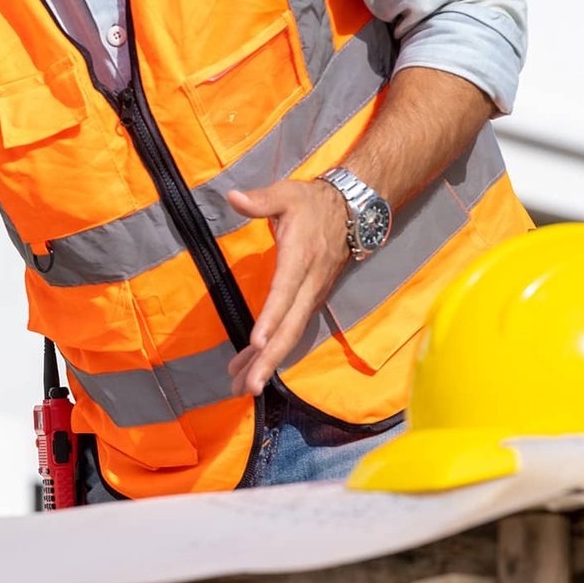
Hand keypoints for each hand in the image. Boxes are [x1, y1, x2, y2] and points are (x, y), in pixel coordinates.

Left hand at [224, 179, 349, 396]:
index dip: (272, 317)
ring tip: (241, 387)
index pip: (285, 291)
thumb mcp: (286, 194)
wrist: (351, 211)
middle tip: (248, 386)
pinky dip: (270, 352)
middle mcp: (309, 284)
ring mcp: (311, 296)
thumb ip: (260, 199)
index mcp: (300, 257)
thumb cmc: (311, 202)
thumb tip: (233, 197)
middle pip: (290, 327)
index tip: (257, 341)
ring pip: (290, 335)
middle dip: (269, 358)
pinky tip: (248, 368)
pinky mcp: (310, 302)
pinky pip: (290, 332)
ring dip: (267, 363)